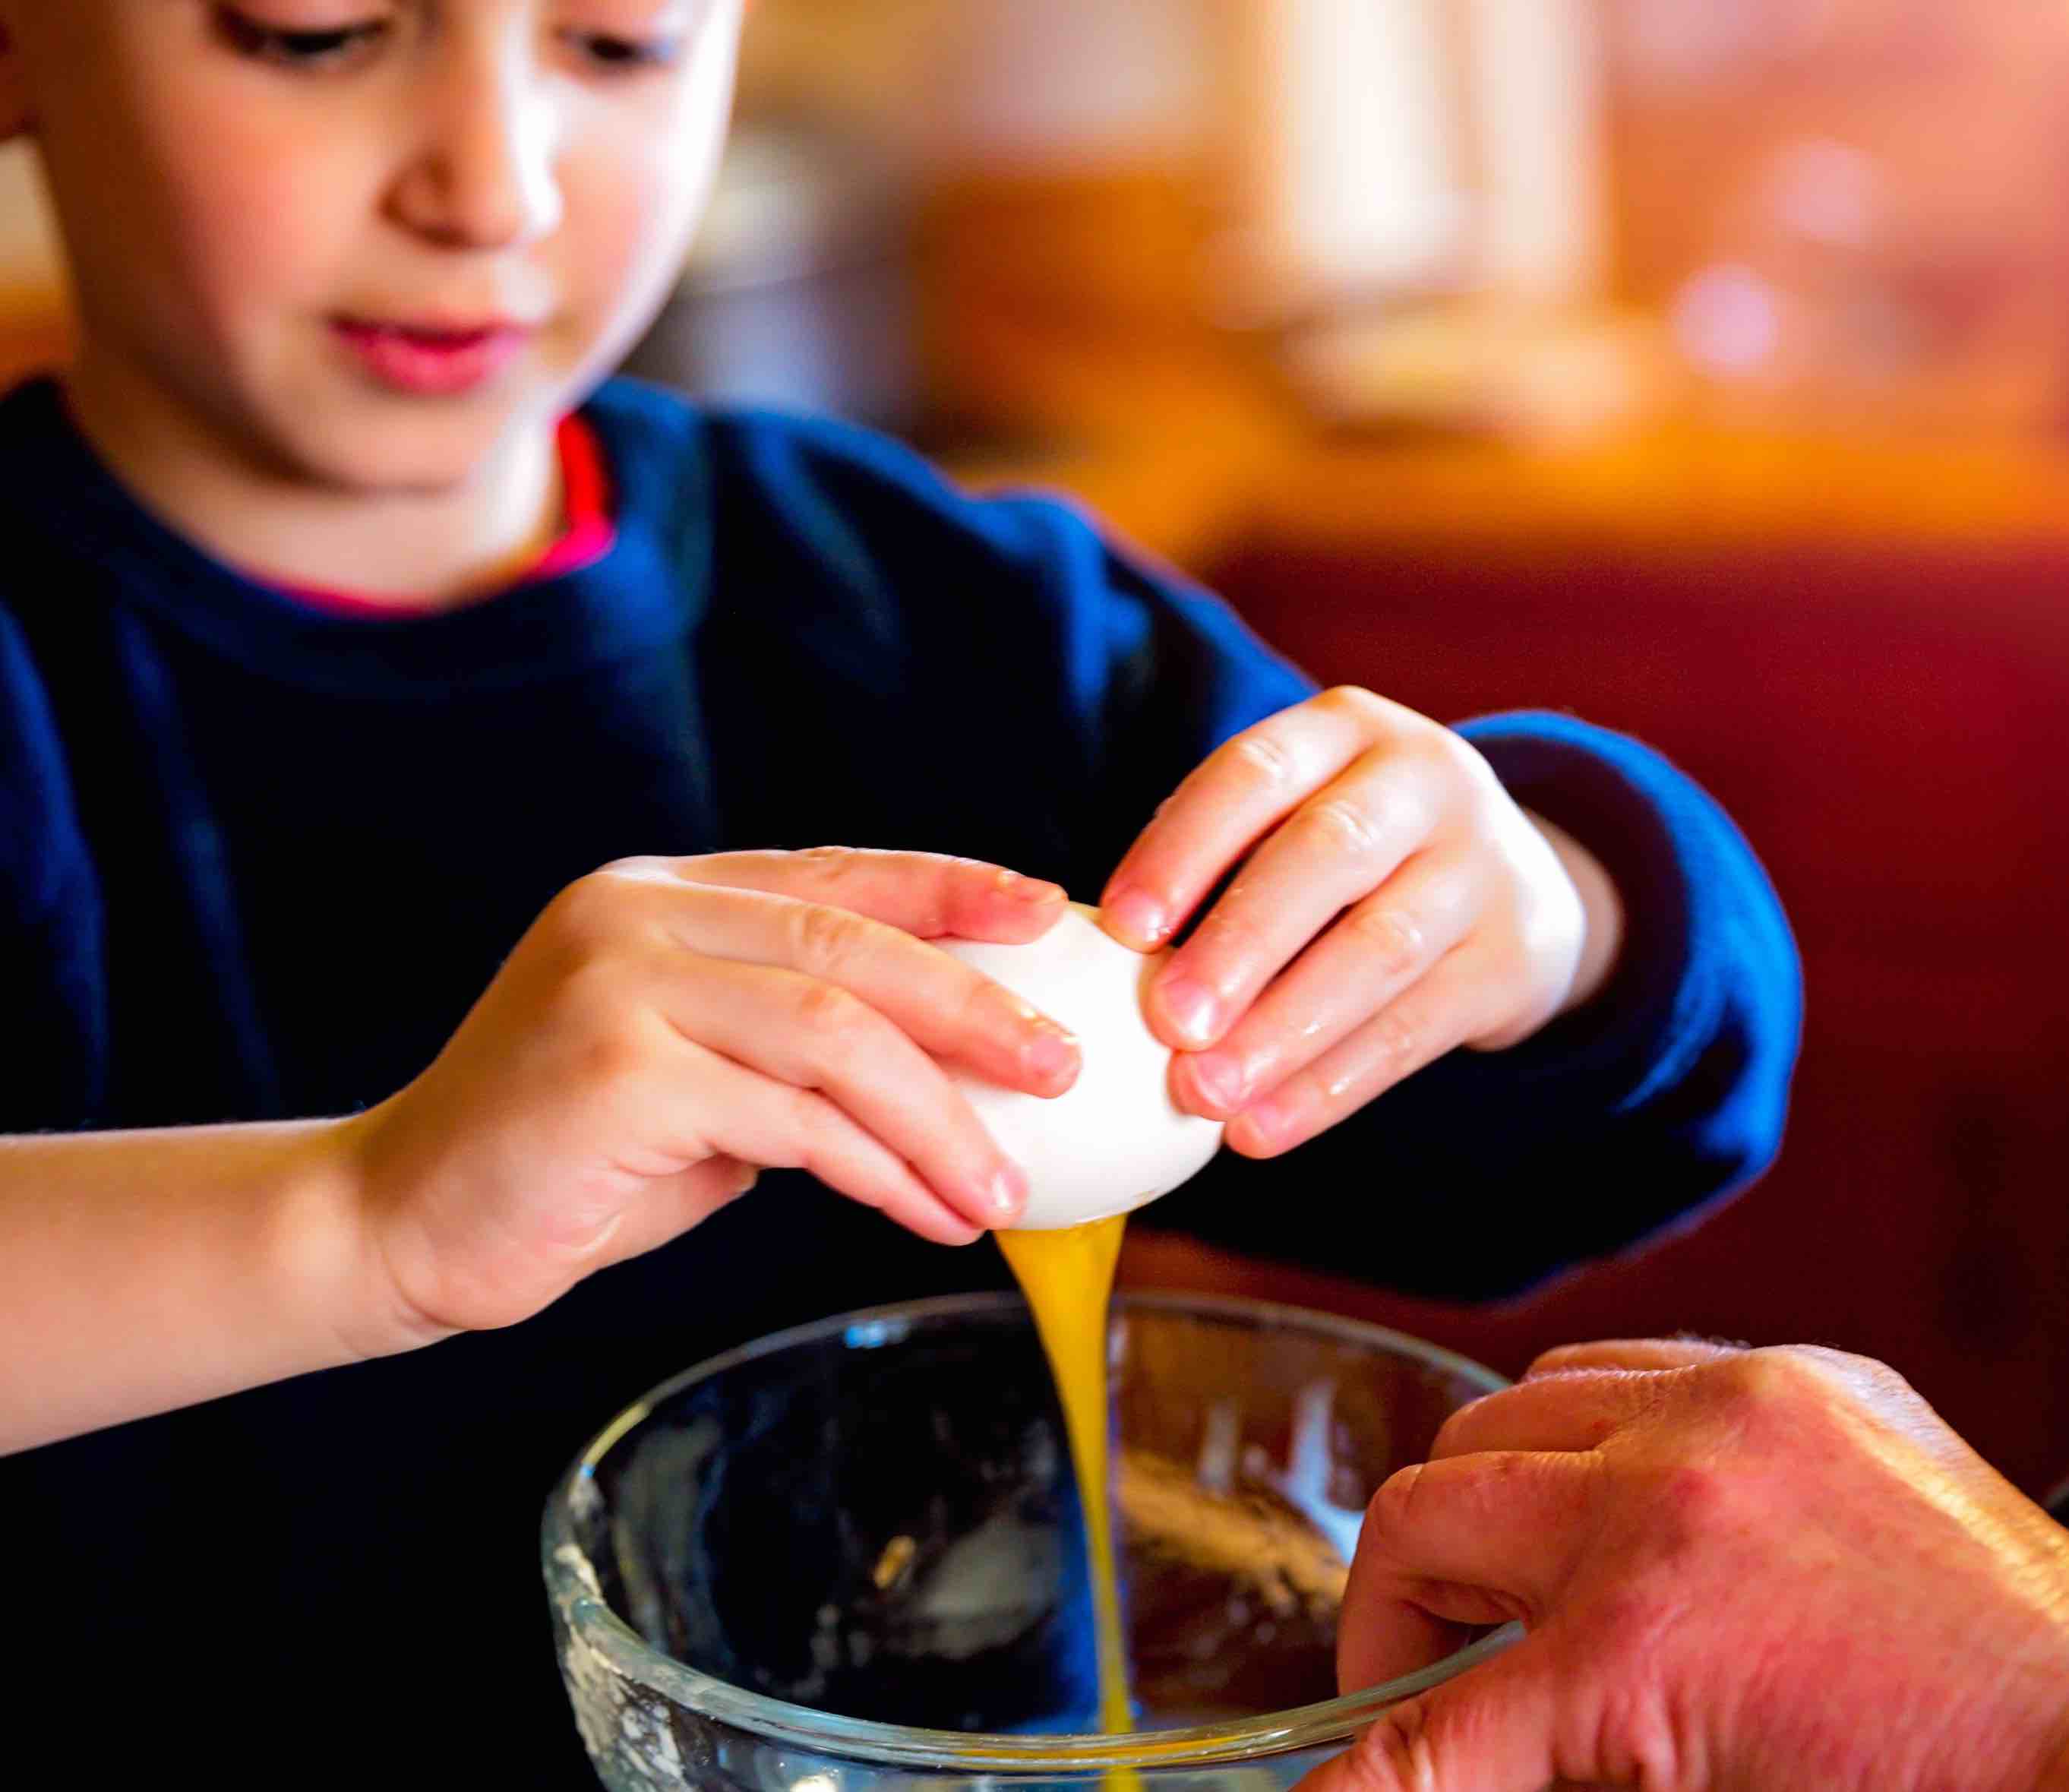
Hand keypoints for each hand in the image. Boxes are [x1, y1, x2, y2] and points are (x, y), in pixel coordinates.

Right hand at [339, 849, 1081, 1346]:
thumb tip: (947, 1066)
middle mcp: (636, 913)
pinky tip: (930, 1212)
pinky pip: (792, 1119)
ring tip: (1007, 1186)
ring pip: (837, 1031)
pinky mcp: (614, 1073)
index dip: (951, 889)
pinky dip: (880, 1168)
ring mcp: (618, 984)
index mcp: (658, 892)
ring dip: (941, 1115)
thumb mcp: (691, 1075)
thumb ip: (788, 1046)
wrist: (397, 1220)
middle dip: (976, 1007)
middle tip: (1065, 1064)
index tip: (1047, 915)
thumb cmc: (564, 1159)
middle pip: (853, 944)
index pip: (836, 873)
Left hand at [1098, 687, 1622, 1154]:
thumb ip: (1215, 867)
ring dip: (1284, 1030)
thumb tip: (1103, 963)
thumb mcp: (1295, 817)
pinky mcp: (1511, 958)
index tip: (1120, 929)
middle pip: (1328, 853)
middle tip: (1168, 1024)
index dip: (1183, 847)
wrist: (1516, 883)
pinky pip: (1416, 1028)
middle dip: (1241, 942)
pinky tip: (1263, 1129)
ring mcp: (1480, 866)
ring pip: (1381, 947)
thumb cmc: (1347, 858)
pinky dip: (1332, 1086)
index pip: (1255, 772)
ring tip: (1205, 1095)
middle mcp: (1424, 780)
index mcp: (1344, 729)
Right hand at [1298, 1339, 2068, 1791]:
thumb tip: (1442, 1771)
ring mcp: (1734, 1413)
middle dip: (1392, 1621)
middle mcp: (1666, 1496)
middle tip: (1423, 1683)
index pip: (1428, 1739)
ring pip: (1502, 1415)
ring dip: (1485, 1510)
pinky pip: (1619, 1366)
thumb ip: (1555, 1773)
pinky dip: (1582, 1436)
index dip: (1356, 1781)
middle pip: (1419, 1522)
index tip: (1327, 1791)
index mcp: (1643, 1645)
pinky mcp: (1798, 1377)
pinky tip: (1616, 1504)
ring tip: (1527, 1585)